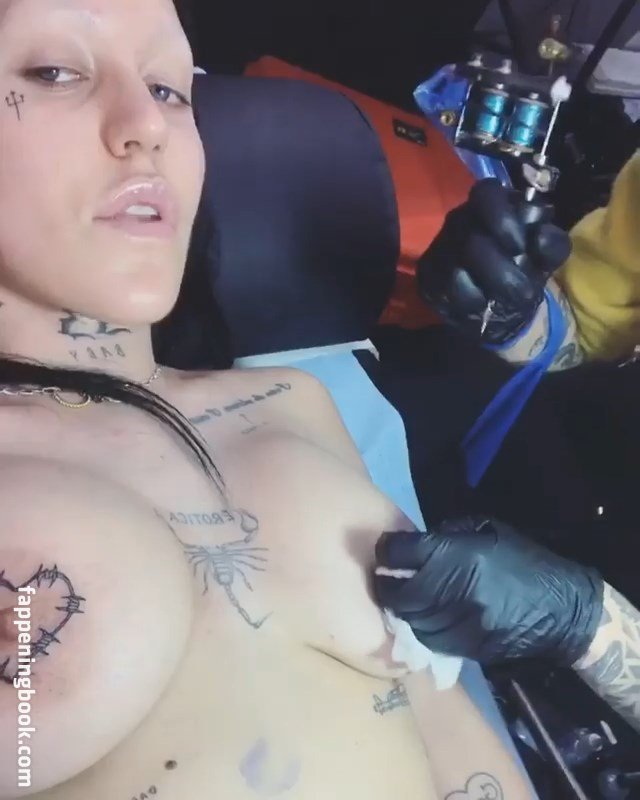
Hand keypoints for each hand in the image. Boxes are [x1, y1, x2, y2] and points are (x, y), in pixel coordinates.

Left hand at [374, 517, 603, 665]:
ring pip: (411, 619)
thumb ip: (448, 536)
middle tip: (385, 578)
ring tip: (400, 598)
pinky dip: (419, 627)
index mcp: (457, 555)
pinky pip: (429, 639)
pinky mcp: (465, 647)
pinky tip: (422, 617)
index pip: (400, 552)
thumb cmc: (522, 561)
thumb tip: (415, 544)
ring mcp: (458, 622)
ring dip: (401, 609)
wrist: (561, 610)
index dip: (388, 549)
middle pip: (399, 592)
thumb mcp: (487, 532)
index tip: (386, 550)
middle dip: (386, 584)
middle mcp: (452, 589)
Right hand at [418, 180, 570, 345]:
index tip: (520, 247)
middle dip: (502, 271)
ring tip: (506, 300)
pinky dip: (472, 301)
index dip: (503, 219)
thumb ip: (552, 244)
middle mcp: (459, 221)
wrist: (498, 304)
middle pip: (472, 241)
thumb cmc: (522, 270)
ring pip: (458, 270)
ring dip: (490, 290)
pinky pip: (448, 290)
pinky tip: (482, 305)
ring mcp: (439, 249)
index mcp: (490, 206)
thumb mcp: (546, 258)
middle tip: (521, 289)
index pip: (487, 192)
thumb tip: (540, 237)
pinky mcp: (427, 275)